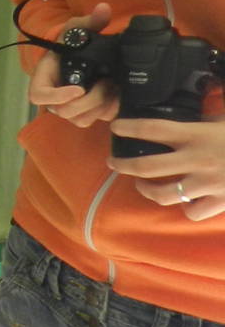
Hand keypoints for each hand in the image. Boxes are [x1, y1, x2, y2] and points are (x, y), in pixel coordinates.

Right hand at [28, 3, 116, 126]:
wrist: (84, 56)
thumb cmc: (73, 44)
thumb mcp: (78, 29)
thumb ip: (90, 21)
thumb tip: (103, 8)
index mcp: (46, 77)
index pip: (38, 95)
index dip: (56, 97)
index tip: (79, 89)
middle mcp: (55, 97)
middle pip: (64, 111)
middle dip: (88, 100)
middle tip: (105, 83)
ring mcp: (70, 107)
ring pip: (80, 119)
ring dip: (99, 106)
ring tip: (112, 88)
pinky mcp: (86, 113)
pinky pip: (94, 120)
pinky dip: (107, 111)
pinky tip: (116, 97)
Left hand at [109, 114, 224, 220]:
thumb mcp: (224, 121)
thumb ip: (206, 119)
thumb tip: (194, 114)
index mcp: (197, 135)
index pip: (153, 129)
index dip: (129, 128)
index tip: (115, 127)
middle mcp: (197, 160)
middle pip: (146, 166)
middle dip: (123, 165)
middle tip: (112, 162)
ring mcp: (208, 183)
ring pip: (163, 194)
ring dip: (146, 190)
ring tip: (142, 184)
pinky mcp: (221, 201)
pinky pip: (192, 212)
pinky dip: (186, 208)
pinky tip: (184, 201)